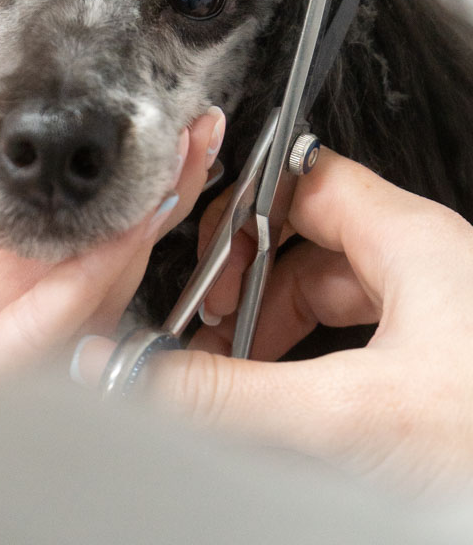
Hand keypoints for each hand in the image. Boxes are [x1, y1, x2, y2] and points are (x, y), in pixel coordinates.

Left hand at [0, 57, 222, 462]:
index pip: (14, 215)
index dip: (64, 174)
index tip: (104, 122)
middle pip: (61, 254)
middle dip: (125, 196)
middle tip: (184, 136)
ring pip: (70, 295)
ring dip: (129, 232)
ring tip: (174, 166)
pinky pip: (41, 338)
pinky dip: (92, 285)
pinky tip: (126, 231)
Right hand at [76, 148, 472, 493]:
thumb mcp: (354, 414)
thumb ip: (236, 396)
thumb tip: (151, 379)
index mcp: (413, 239)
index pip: (304, 179)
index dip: (245, 208)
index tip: (203, 255)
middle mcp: (427, 265)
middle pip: (308, 244)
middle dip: (251, 287)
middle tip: (211, 329)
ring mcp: (438, 314)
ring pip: (332, 296)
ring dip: (278, 329)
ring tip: (241, 374)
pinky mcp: (442, 363)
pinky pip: (358, 341)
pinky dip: (314, 363)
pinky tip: (295, 405)